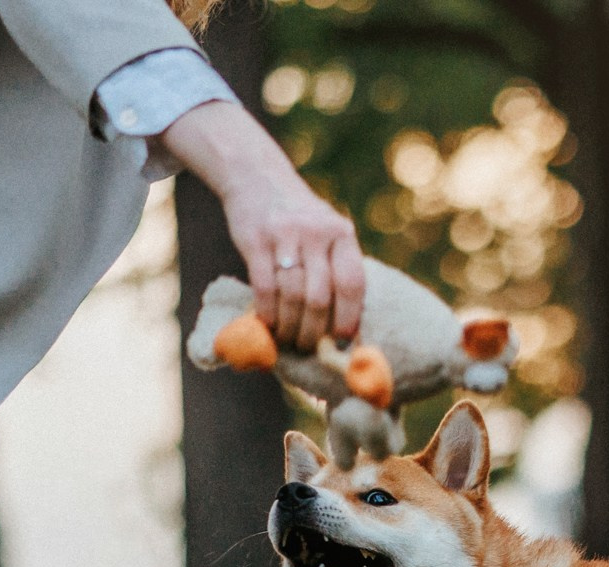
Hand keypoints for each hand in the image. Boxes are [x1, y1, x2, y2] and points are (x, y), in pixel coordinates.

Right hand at [161, 101, 364, 351]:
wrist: (257, 177)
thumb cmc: (298, 219)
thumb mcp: (326, 231)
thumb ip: (336, 267)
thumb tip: (348, 325)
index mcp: (342, 233)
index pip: (352, 284)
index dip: (349, 318)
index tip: (342, 340)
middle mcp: (317, 233)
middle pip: (320, 298)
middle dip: (314, 331)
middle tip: (308, 347)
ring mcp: (286, 236)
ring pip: (292, 297)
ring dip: (290, 327)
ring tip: (288, 339)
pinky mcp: (256, 240)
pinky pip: (265, 288)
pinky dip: (267, 313)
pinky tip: (268, 323)